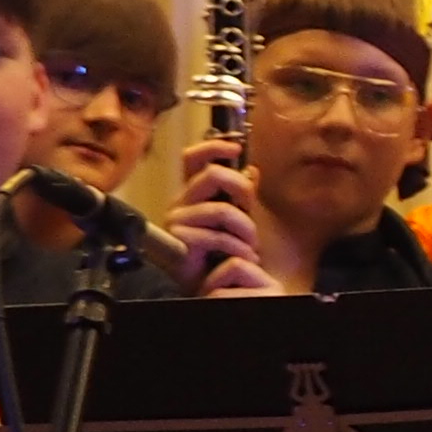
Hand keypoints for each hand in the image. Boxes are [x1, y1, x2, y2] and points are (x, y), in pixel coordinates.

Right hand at [168, 138, 275, 295]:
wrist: (212, 284)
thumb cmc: (221, 252)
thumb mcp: (238, 218)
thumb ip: (242, 194)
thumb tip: (253, 170)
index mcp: (194, 193)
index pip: (193, 159)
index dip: (212, 146)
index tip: (237, 147)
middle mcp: (181, 203)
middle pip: (212, 175)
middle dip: (241, 188)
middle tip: (251, 208)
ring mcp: (178, 221)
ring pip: (221, 209)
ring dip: (246, 229)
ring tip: (252, 246)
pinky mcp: (180, 241)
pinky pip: (217, 236)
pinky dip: (238, 248)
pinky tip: (244, 257)